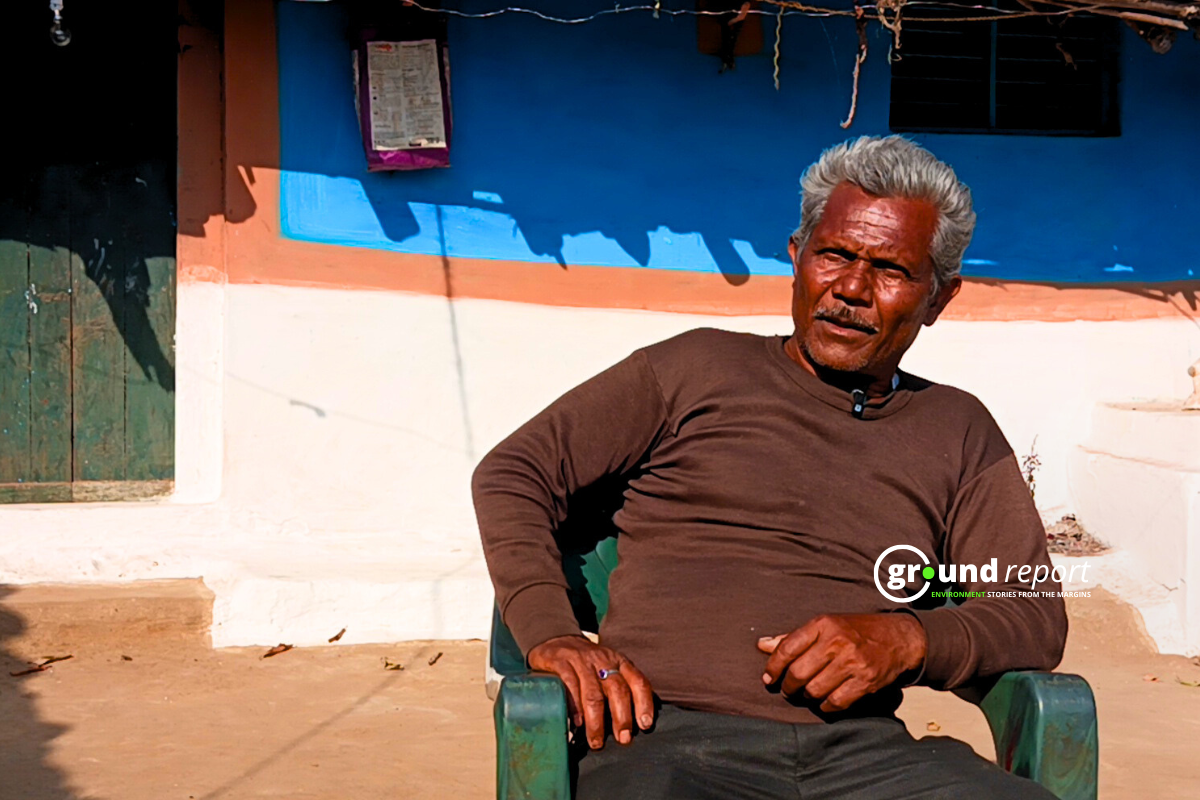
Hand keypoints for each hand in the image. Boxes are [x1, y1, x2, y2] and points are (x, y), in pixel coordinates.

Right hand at [527, 635, 654, 748]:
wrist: (556, 640)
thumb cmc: (586, 665)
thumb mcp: (606, 670)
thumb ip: (617, 691)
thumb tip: (629, 727)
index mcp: (619, 662)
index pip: (638, 681)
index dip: (644, 703)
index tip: (645, 725)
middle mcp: (603, 659)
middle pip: (617, 689)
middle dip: (622, 717)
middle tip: (623, 739)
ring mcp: (581, 660)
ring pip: (593, 693)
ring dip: (596, 721)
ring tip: (596, 741)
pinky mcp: (560, 661)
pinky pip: (569, 685)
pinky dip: (575, 706)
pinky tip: (577, 722)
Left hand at [757, 613, 926, 712]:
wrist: (900, 638)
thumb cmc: (856, 631)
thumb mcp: (825, 625)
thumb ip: (793, 637)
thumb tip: (761, 644)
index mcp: (823, 624)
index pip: (787, 648)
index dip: (772, 667)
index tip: (768, 679)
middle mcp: (837, 642)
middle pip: (798, 673)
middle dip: (788, 686)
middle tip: (788, 689)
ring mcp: (853, 663)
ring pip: (815, 690)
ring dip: (807, 696)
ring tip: (808, 693)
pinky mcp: (866, 682)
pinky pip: (836, 702)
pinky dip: (825, 707)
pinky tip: (824, 702)